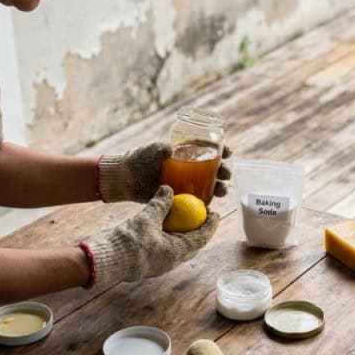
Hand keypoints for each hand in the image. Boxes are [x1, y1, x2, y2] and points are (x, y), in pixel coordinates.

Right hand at [81, 186, 219, 284]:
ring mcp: (159, 264)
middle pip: (192, 245)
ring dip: (183, 234)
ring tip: (183, 218)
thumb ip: (160, 204)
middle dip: (198, 230)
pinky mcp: (148, 263)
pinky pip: (165, 248)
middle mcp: (170, 261)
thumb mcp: (146, 218)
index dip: (210, 225)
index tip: (215, 213)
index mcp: (176, 253)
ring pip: (178, 248)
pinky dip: (168, 236)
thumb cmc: (128, 241)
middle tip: (201, 214)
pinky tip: (163, 226)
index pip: (201, 238)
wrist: (106, 260)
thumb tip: (169, 189)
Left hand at [98, 143, 233, 201]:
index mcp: (186, 152)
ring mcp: (186, 183)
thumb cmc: (139, 160)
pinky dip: (206, 203)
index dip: (221, 149)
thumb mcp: (150, 151)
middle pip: (214, 168)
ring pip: (209, 185)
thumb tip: (169, 149)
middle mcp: (190, 167)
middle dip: (224, 171)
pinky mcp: (181, 197)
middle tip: (226, 175)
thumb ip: (159, 149)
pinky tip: (211, 205)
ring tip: (222, 191)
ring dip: (219, 188)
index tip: (228, 152)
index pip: (209, 148)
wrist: (126, 179)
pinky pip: (197, 200)